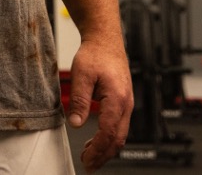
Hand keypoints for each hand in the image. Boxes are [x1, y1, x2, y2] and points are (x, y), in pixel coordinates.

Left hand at [65, 34, 131, 170]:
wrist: (105, 40)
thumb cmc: (95, 53)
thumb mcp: (81, 74)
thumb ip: (79, 99)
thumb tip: (75, 123)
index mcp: (117, 98)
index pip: (108, 132)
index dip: (97, 149)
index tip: (86, 160)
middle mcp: (126, 103)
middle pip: (118, 138)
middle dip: (104, 155)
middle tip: (89, 165)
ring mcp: (126, 103)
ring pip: (120, 134)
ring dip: (106, 148)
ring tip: (90, 157)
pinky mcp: (123, 101)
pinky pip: (119, 125)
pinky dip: (109, 137)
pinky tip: (97, 141)